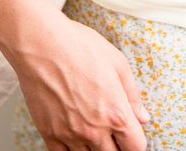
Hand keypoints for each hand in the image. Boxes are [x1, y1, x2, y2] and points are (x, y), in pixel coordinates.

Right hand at [14, 15, 149, 150]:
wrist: (42, 45)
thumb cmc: (80, 47)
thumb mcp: (118, 63)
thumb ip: (133, 94)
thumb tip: (143, 116)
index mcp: (116, 113)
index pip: (136, 147)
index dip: (136, 140)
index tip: (132, 132)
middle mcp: (94, 130)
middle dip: (117, 145)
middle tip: (114, 130)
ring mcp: (70, 134)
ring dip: (95, 148)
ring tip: (93, 128)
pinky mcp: (49, 133)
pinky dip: (72, 149)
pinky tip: (74, 133)